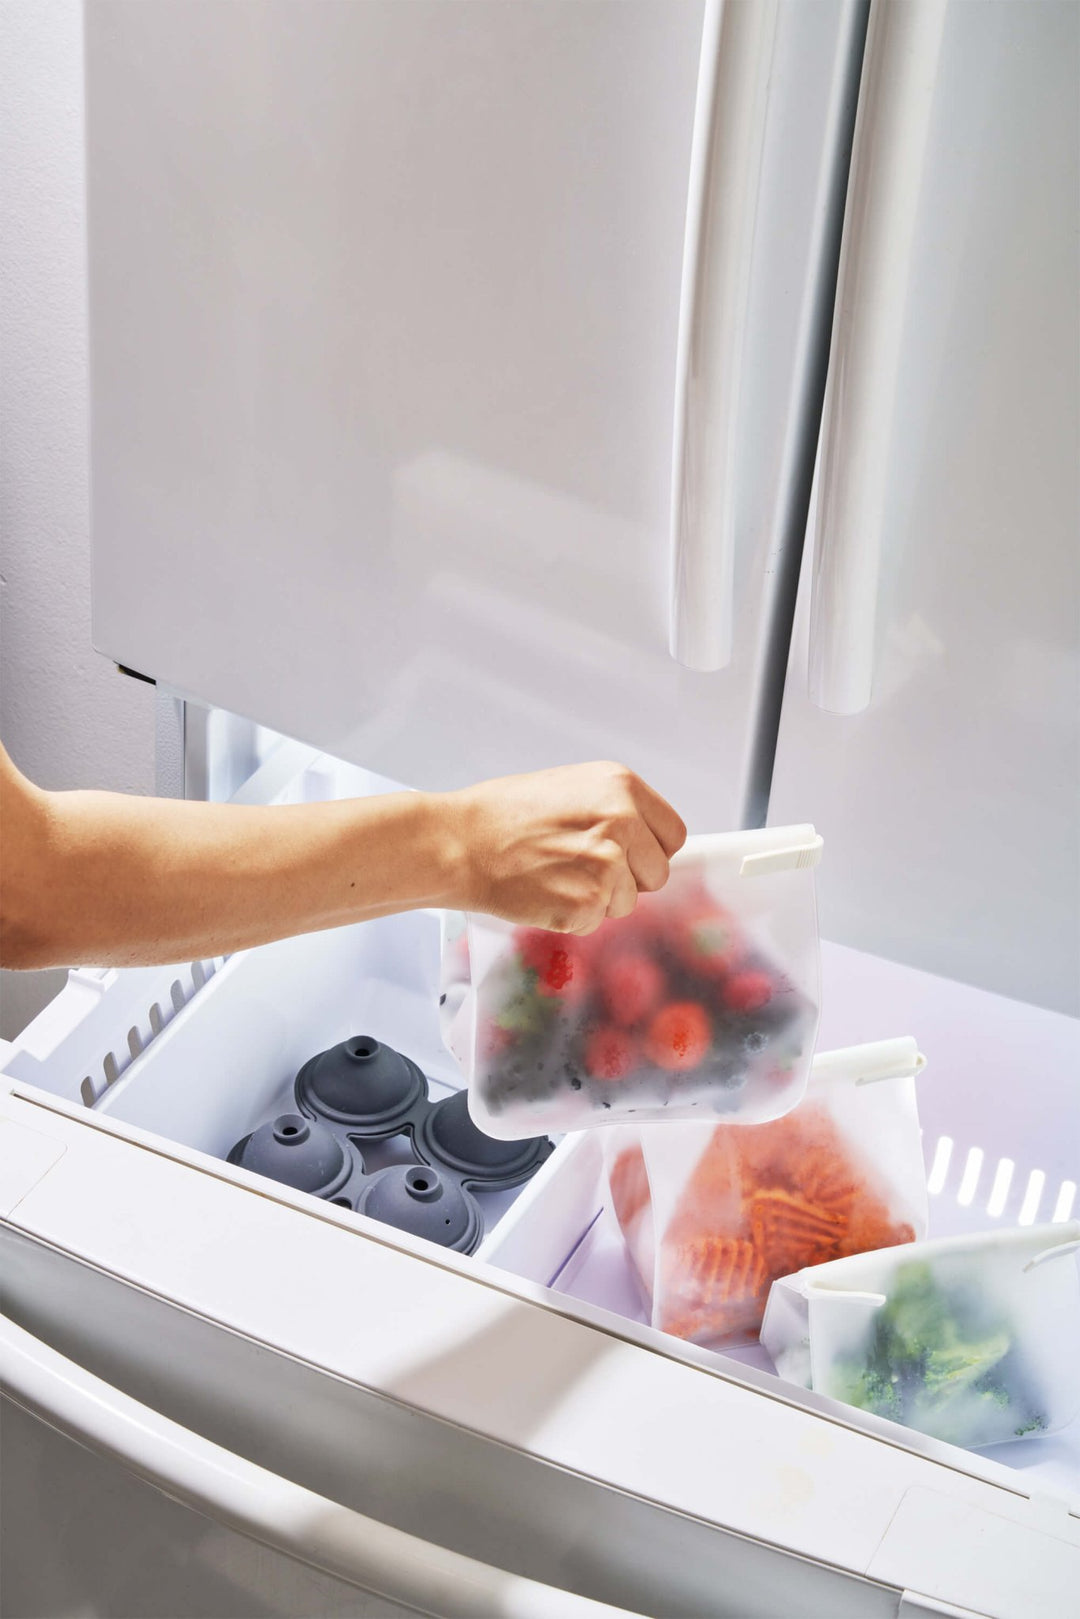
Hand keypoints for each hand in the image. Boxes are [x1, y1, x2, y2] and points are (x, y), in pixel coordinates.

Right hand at [443, 761, 686, 933]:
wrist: (458, 842)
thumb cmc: (502, 815)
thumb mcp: (570, 788)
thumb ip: (614, 809)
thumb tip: (646, 840)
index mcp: (621, 786)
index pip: (672, 834)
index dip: (648, 850)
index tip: (626, 855)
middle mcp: (622, 820)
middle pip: (657, 872)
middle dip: (627, 878)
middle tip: (580, 867)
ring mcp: (606, 864)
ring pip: (628, 902)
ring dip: (597, 899)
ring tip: (555, 875)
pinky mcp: (587, 902)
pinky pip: (596, 922)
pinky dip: (572, 916)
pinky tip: (544, 892)